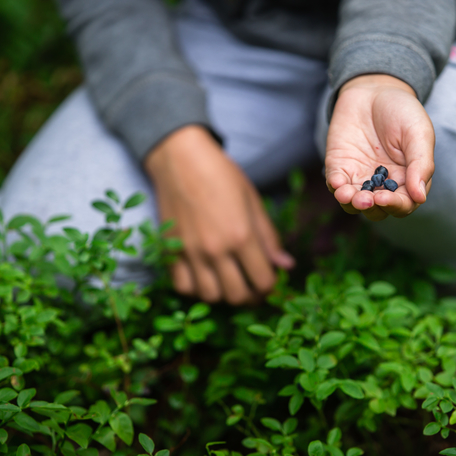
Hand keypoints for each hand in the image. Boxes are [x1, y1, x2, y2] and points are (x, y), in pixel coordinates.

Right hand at [144, 125, 293, 304]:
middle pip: (237, 296)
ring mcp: (191, 253)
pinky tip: (204, 276)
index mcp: (242, 236)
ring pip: (210, 297)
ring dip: (223, 294)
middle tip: (251, 283)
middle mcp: (216, 250)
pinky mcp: (171, 251)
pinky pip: (183, 287)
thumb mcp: (253, 201)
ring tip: (228, 280)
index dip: (271, 285)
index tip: (269, 277)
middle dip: (250, 295)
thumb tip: (285, 265)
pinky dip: (195, 288)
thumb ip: (269, 237)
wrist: (180, 158)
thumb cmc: (221, 175)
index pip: (264, 281)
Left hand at [325, 75, 434, 220]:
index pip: (403, 204)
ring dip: (350, 204)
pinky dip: (335, 186)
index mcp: (408, 180)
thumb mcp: (419, 133)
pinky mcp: (339, 167)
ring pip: (353, 203)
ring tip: (348, 195)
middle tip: (366, 199)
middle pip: (377, 210)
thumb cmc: (402, 111)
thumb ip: (421, 164)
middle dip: (371, 208)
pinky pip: (336, 183)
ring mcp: (359, 177)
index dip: (395, 205)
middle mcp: (383, 184)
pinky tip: (337, 183)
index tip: (386, 198)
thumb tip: (419, 197)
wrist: (374, 89)